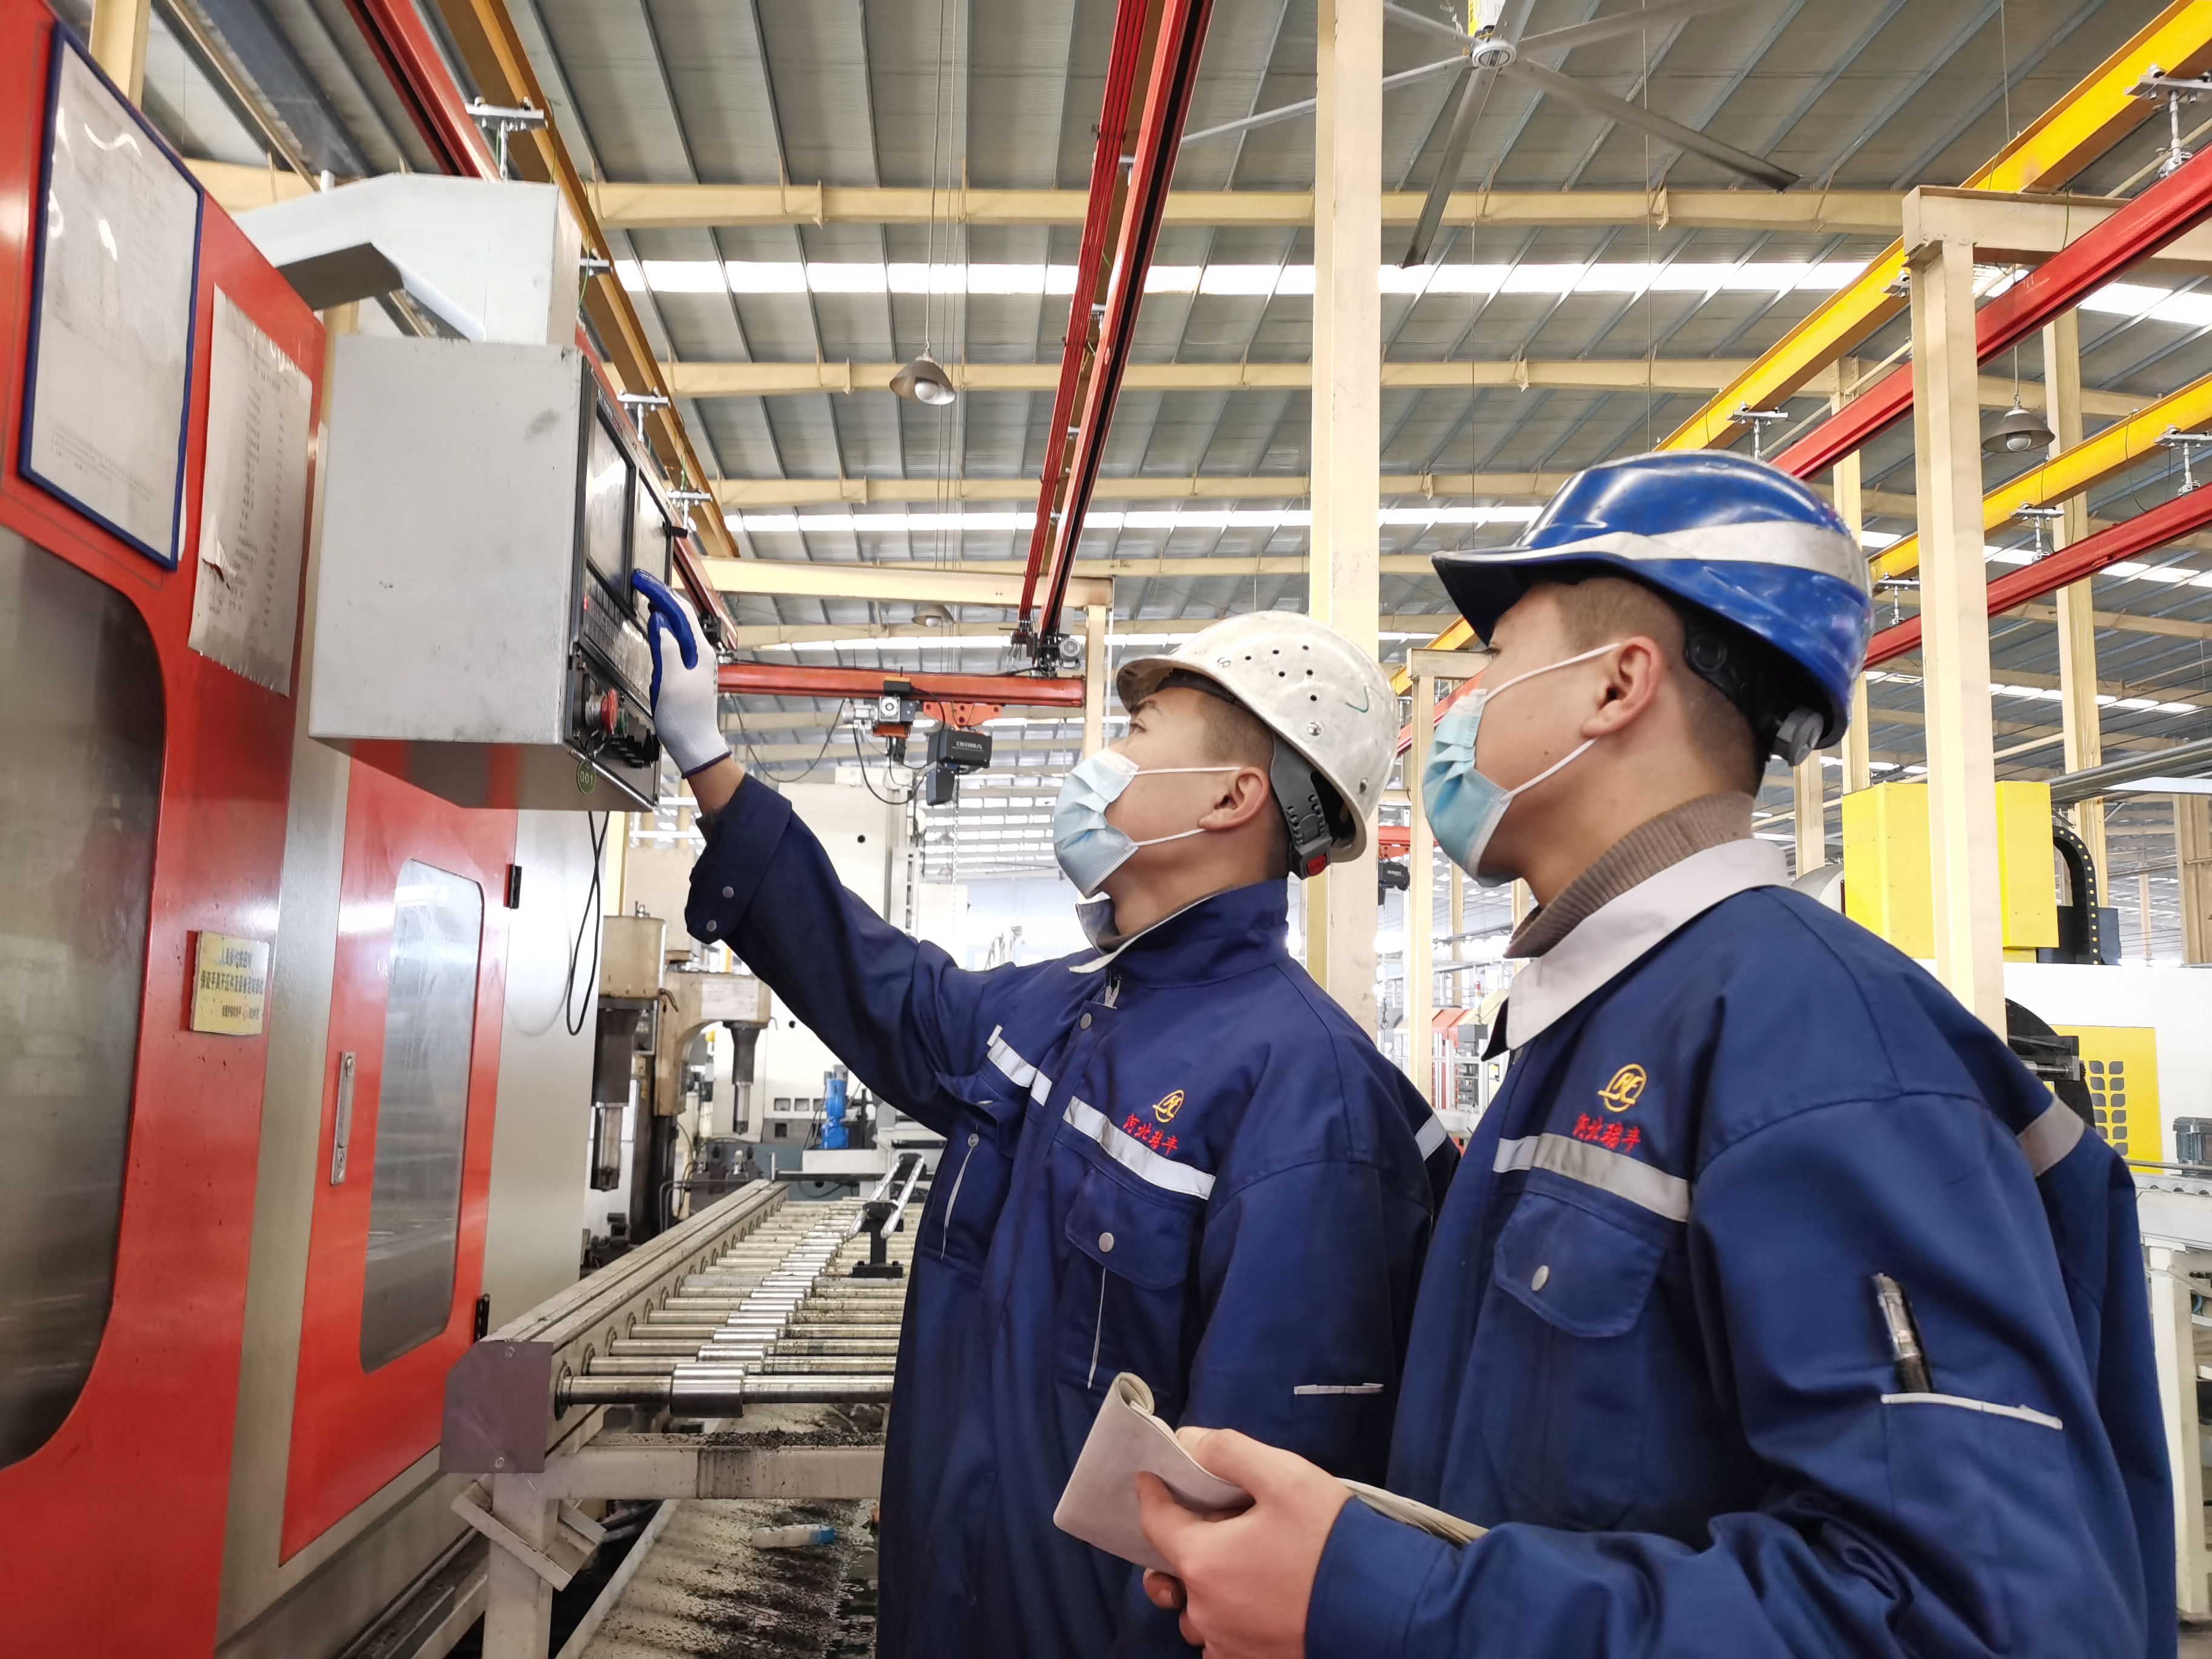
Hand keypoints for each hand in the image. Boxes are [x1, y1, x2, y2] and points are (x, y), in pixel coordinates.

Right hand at [630, 571, 727, 775]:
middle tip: (641, 581)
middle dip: (661, 594)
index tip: (641, 579)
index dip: (659, 592)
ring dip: (663, 607)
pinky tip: (657, 624)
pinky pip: (677, 639)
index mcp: (700, 651)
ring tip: (648, 593)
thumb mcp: (670, 680)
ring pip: (680, 625)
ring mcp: (697, 660)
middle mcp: (702, 652)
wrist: (694, 743)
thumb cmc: (683, 718)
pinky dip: (665, 626)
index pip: (679, 611)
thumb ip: (665, 647)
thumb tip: (659, 620)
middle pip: (681, 614)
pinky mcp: (689, 669)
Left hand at [1135, 1428, 1350, 1657]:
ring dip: (1206, 1586)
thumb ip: (1227, 1452)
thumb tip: (1186, 1442)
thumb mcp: (1284, 1476)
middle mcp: (1204, 1610)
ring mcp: (1227, 1643)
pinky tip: (1257, 1598)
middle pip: (1174, 1569)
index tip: (1151, 1476)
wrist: (1384, 1606)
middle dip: (1185, 1542)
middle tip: (1218, 1521)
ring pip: (1196, 1611)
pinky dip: (1228, 1619)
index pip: (1155, 1521)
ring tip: (1241, 1563)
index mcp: (1202, 1561)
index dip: (1152, 1493)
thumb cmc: (1331, 1538)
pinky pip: (1221, 1641)